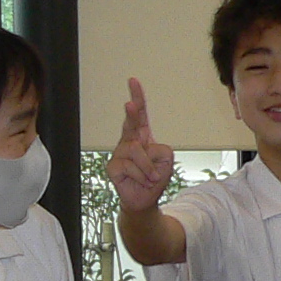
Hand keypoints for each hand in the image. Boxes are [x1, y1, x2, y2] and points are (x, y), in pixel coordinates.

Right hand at [106, 78, 176, 212]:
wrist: (144, 199)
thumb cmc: (155, 178)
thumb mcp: (167, 160)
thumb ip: (160, 150)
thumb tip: (142, 150)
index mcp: (143, 136)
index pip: (141, 114)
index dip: (138, 97)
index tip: (133, 81)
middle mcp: (130, 141)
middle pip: (131, 123)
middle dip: (131, 113)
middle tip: (129, 104)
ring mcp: (120, 153)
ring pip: (137, 151)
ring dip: (149, 167)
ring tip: (151, 177)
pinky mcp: (113, 166)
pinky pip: (131, 166)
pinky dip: (141, 176)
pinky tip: (141, 181)